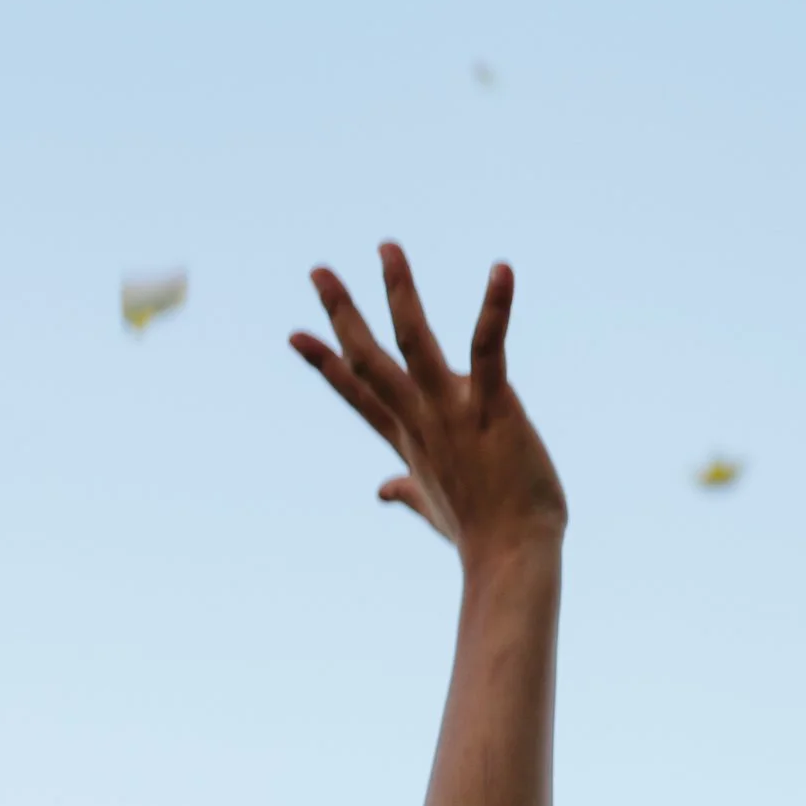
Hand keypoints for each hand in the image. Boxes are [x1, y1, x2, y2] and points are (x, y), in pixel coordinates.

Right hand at [291, 244, 567, 568]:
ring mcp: (451, 411)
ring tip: (387, 247)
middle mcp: (420, 420)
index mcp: (408, 440)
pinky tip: (501, 270)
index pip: (358, 394)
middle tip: (318, 270)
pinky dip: (494, 307)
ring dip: (399, 291)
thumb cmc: (482, 534)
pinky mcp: (492, 405)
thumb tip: (383, 491)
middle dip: (342, 312)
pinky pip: (488, 348)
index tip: (294, 334)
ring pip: (415, 340)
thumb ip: (407, 490)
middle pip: (368, 359)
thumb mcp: (434, 508)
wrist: (511, 558)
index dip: (325, 363)